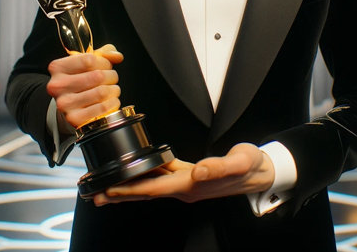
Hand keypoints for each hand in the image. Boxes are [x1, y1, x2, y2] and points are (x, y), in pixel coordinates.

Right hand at [46, 44, 122, 128]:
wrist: (70, 105)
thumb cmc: (81, 80)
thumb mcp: (89, 61)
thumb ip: (105, 53)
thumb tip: (117, 56)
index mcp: (58, 67)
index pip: (89, 60)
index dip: (104, 62)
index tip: (106, 66)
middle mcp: (58, 86)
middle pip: (97, 76)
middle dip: (111, 76)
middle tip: (110, 79)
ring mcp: (64, 104)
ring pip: (102, 92)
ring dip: (114, 90)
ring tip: (111, 90)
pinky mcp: (74, 119)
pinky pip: (102, 108)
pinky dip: (112, 103)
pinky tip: (110, 101)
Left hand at [95, 143, 275, 205]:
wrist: (262, 172)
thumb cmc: (251, 166)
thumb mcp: (240, 162)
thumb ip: (220, 167)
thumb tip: (199, 171)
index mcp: (192, 185)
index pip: (154, 189)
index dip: (130, 189)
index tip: (109, 189)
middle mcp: (185, 189)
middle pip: (146, 193)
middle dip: (120, 194)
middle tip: (94, 194)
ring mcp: (186, 185)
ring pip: (151, 187)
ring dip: (128, 187)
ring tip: (106, 188)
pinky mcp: (189, 177)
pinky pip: (161, 178)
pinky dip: (145, 176)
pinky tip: (135, 171)